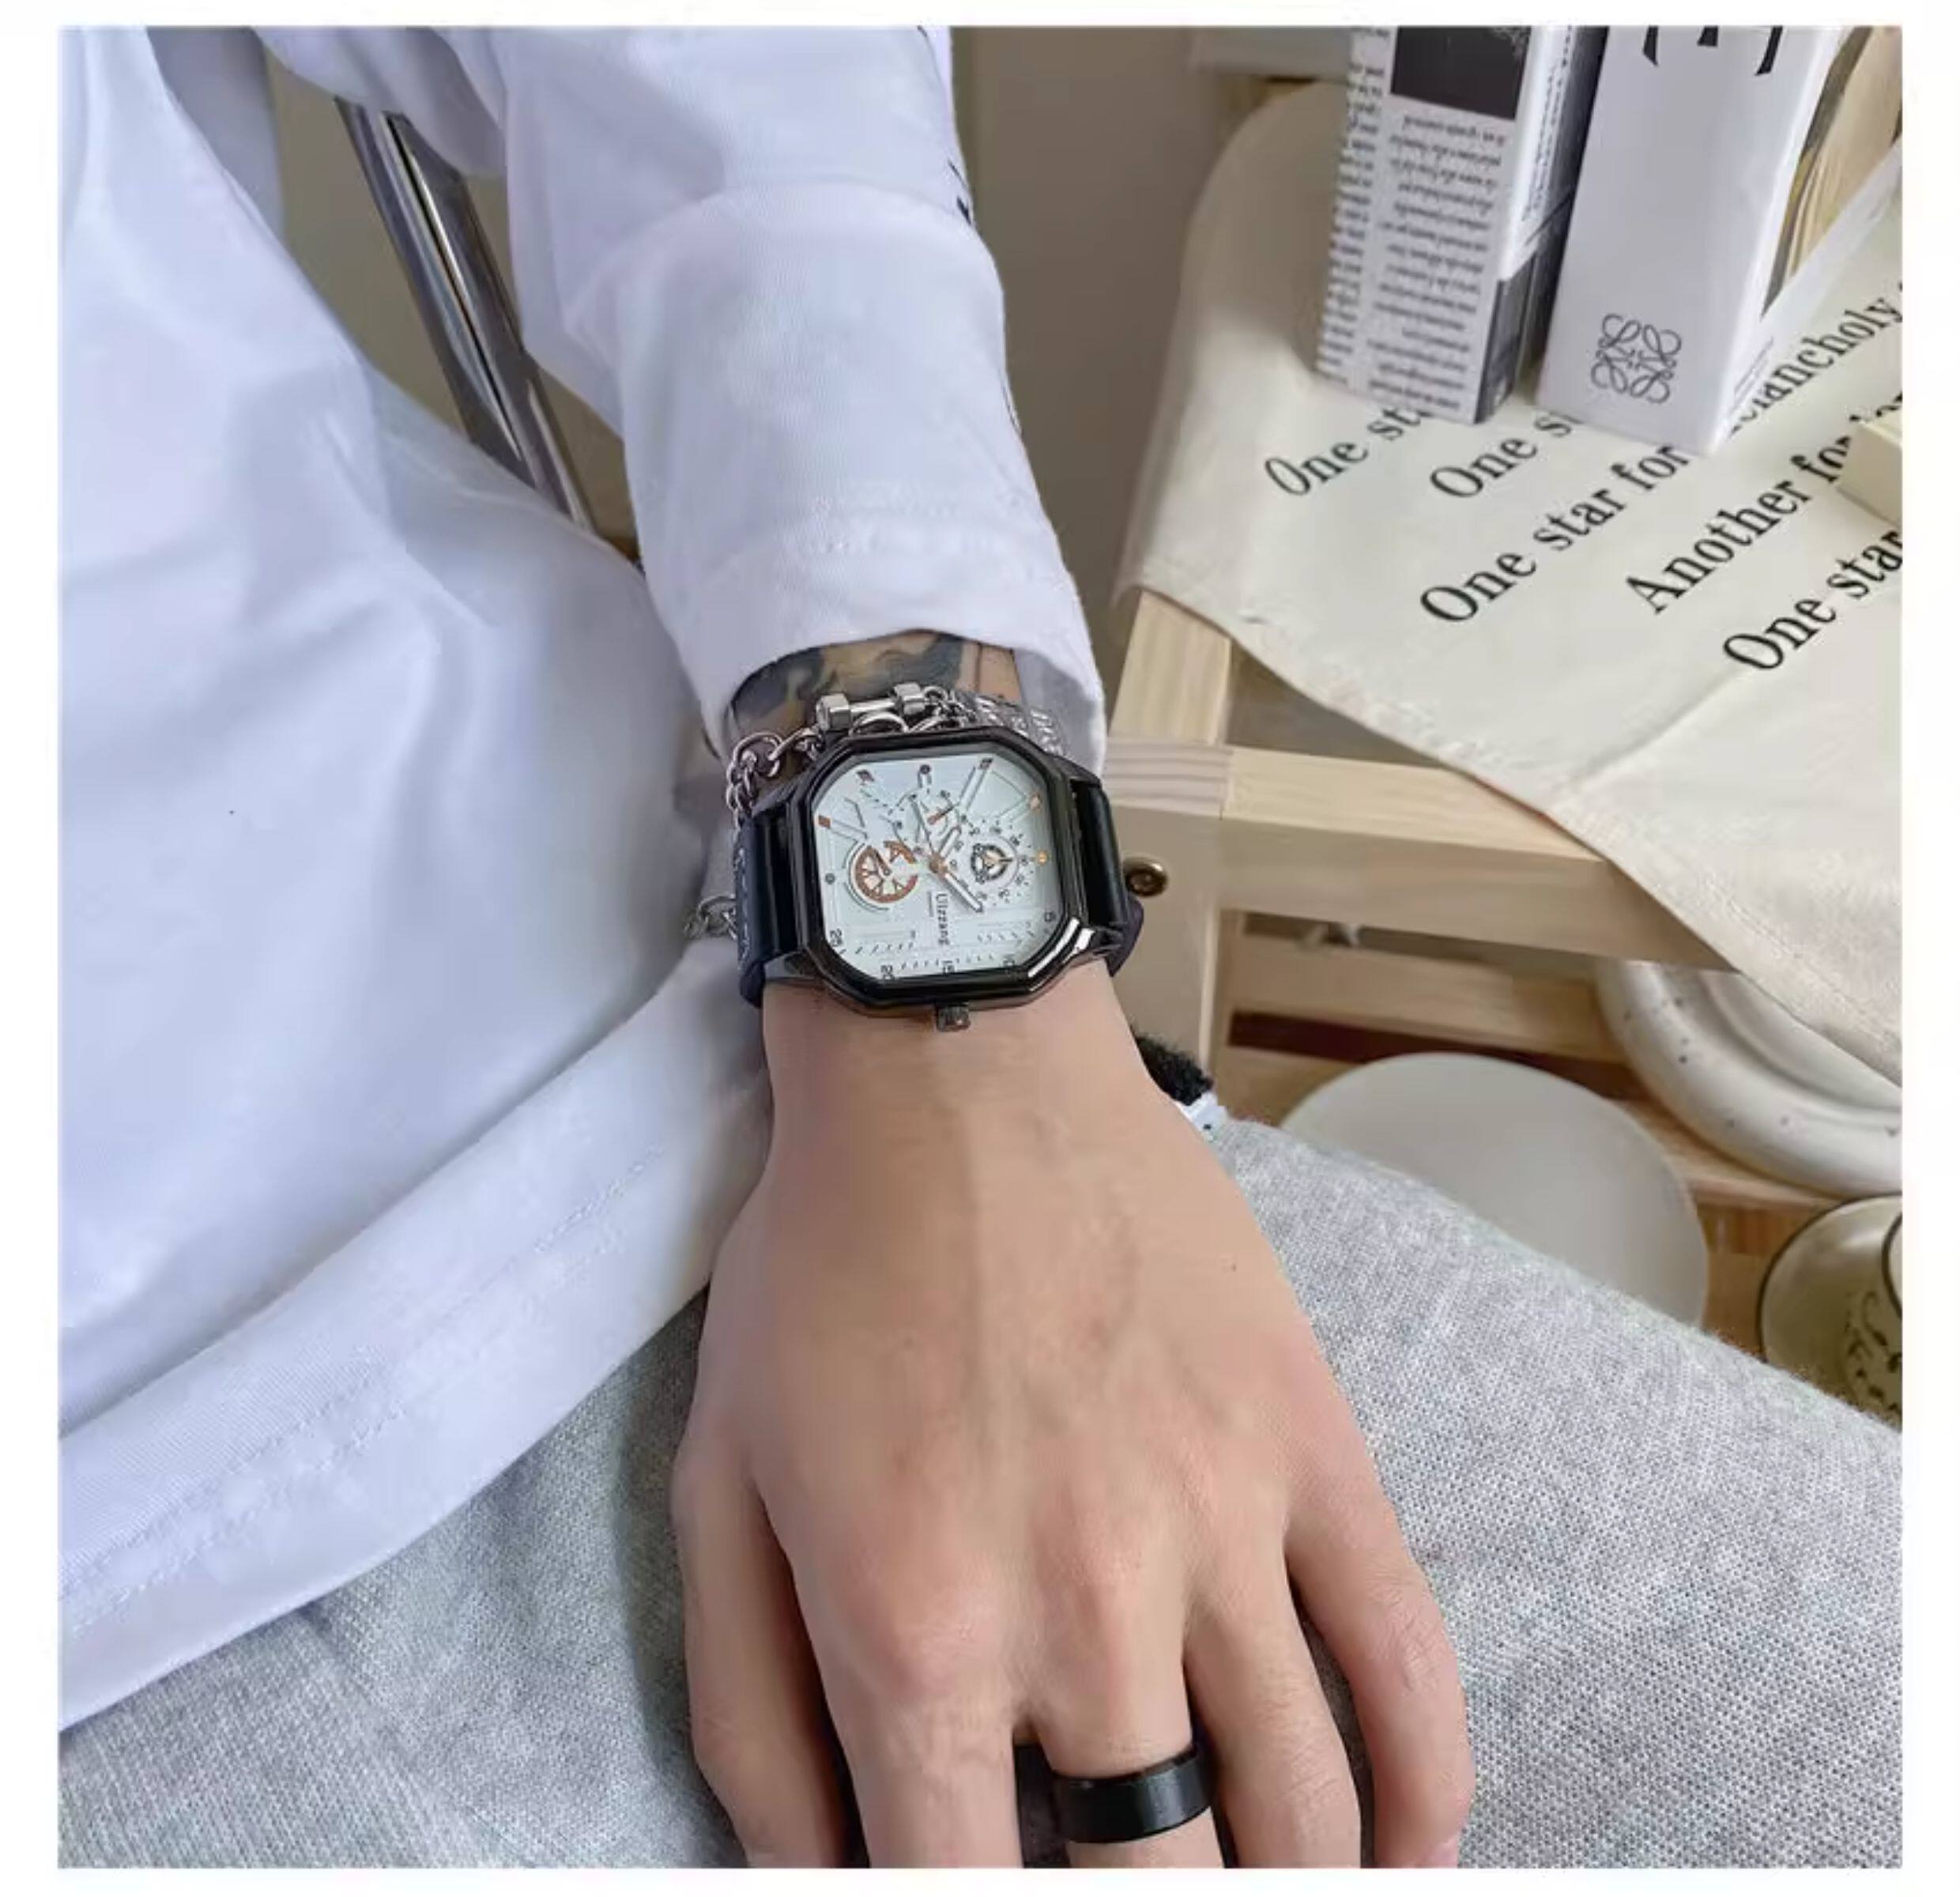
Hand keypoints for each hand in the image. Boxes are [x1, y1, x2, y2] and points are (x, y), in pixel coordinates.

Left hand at [673, 964, 1471, 1865]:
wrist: (954, 1075)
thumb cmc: (824, 1274)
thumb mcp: (719, 1493)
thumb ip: (752, 1721)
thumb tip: (815, 1885)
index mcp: (917, 1629)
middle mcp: (1085, 1607)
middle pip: (1155, 1886)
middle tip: (1116, 1864)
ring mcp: (1221, 1526)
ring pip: (1302, 1814)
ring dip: (1284, 1884)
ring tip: (1246, 1877)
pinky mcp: (1311, 1448)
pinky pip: (1407, 1667)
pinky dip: (1422, 1797)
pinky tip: (1396, 1851)